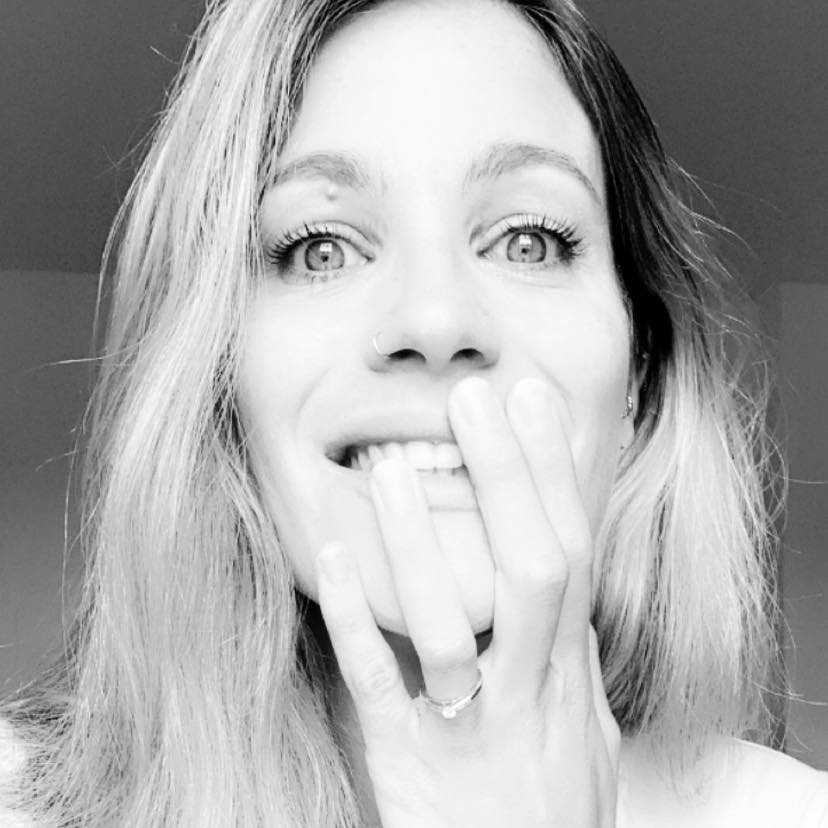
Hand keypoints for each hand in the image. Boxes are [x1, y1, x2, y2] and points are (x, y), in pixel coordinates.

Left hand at [315, 376, 620, 826]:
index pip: (573, 554)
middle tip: (475, 396)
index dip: (556, 474)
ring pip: (452, 624)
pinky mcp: (413, 765)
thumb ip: (571, 661)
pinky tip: (329, 555)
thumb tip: (567, 595)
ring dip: (420, 540)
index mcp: (571, 676)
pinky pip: (380, 688)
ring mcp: (473, 729)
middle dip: (508, 478)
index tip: (534, 398)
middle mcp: (532, 694)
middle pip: (531, 569)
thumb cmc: (552, 813)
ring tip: (388, 463)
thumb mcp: (582, 732)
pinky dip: (355, 620)